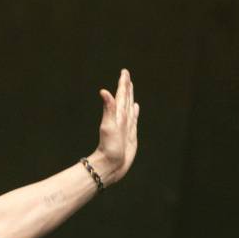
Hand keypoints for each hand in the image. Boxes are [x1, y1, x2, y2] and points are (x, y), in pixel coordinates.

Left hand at [92, 69, 138, 185]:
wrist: (110, 165)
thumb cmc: (108, 147)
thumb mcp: (108, 126)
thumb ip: (108, 108)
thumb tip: (103, 91)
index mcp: (117, 115)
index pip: (121, 95)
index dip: (123, 84)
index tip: (124, 72)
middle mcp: (121, 119)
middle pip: (125, 99)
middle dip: (126, 87)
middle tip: (126, 75)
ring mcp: (126, 126)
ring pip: (129, 107)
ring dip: (130, 97)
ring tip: (131, 88)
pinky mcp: (130, 135)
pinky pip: (134, 119)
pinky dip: (135, 112)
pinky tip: (135, 108)